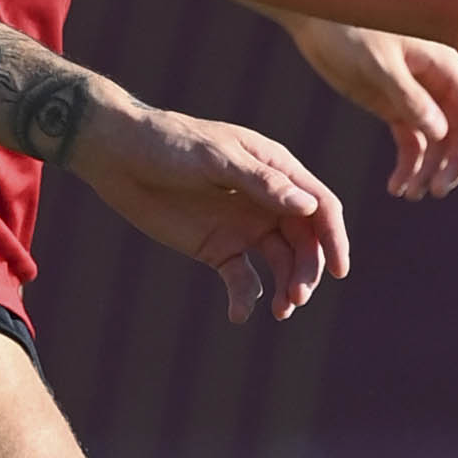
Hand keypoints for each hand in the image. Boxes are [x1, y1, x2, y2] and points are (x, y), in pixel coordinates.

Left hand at [68, 94, 351, 323]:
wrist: (118, 156)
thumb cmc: (168, 144)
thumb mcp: (214, 159)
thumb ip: (261, 182)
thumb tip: (308, 206)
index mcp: (275, 169)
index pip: (319, 206)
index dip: (334, 238)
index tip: (340, 269)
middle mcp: (266, 200)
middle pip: (305, 242)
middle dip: (307, 271)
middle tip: (297, 298)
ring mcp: (243, 225)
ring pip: (280, 263)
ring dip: (286, 287)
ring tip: (281, 311)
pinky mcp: (218, 248)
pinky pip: (243, 278)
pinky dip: (246, 298)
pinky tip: (239, 313)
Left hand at [278, 14, 457, 195]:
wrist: (313, 20)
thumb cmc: (349, 29)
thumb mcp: (377, 63)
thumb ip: (408, 96)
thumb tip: (441, 132)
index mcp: (443, 64)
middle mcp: (435, 82)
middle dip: (453, 163)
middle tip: (437, 190)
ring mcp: (414, 96)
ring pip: (436, 142)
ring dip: (429, 170)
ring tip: (411, 193)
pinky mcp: (392, 106)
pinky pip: (410, 141)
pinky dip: (408, 165)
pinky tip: (396, 186)